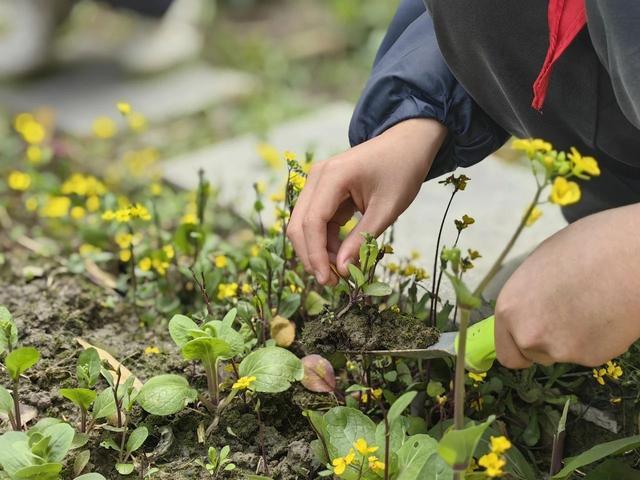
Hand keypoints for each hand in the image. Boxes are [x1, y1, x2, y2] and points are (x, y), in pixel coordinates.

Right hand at [287, 118, 446, 284]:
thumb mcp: (386, 209)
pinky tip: (342, 256)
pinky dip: (326, 241)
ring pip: (304, 225)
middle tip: (332, 283)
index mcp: (332, 176)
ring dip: (318, 251)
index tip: (328, 281)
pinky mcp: (324, 190)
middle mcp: (317, 177)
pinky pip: (316, 221)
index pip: (312, 222)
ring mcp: (318, 183)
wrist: (407, 143)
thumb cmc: (402, 170)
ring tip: (341, 272)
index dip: (316, 255)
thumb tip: (341, 270)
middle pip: (299, 225)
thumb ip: (362, 239)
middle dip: (312, 257)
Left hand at [494, 202, 639, 367]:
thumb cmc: (586, 247)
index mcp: (509, 308)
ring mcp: (559, 349)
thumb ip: (529, 297)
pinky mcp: (591, 356)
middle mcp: (528, 334)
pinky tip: (607, 313)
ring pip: (563, 353)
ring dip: (573, 339)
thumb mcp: (540, 266)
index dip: (520, 346)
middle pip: (533, 355)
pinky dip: (598, 340)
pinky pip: (590, 353)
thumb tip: (530, 308)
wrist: (629, 255)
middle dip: (548, 341)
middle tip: (568, 314)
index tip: (533, 339)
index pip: (506, 352)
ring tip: (591, 306)